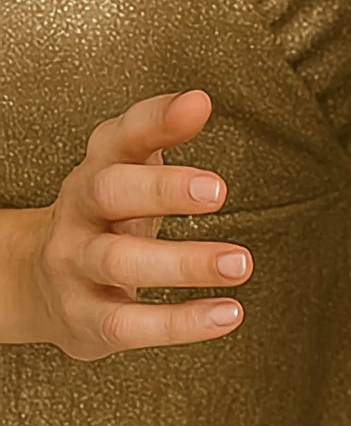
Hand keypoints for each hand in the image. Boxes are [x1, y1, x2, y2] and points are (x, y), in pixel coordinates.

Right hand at [1, 89, 249, 357]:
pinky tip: (227, 314)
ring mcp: (75, 267)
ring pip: (121, 262)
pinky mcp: (84, 319)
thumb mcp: (129, 165)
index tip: (197, 106)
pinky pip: (129, 324)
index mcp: (97, 168)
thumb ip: (162, 129)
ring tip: (241, 264)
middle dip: (163, 190)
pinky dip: (180, 323)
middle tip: (220, 192)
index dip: (156, 119)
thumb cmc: (108, 212)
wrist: (34, 282)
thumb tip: (199, 100)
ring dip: (185, 263)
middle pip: (110, 192)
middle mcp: (78, 212)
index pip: (119, 134)